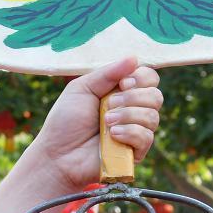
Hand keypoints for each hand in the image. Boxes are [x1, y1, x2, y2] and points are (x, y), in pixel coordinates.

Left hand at [28, 59, 164, 188]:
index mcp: (122, 92)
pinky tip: (113, 135)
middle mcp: (133, 110)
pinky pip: (147, 137)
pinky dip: (130, 132)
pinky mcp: (135, 153)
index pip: (149, 78)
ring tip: (106, 122)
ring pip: (153, 116)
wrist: (57, 154)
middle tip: (109, 106)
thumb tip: (134, 58)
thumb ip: (107, 73)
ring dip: (128, 115)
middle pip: (155, 96)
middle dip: (133, 97)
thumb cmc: (65, 121)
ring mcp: (135, 132)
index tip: (123, 83)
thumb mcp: (82, 88)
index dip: (141, 78)